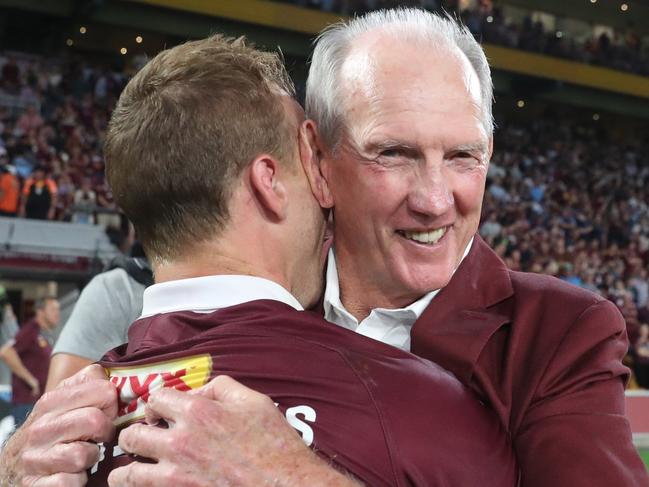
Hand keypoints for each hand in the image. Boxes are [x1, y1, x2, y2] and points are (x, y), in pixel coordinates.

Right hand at [0, 364, 117, 486]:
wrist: (12, 466)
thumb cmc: (51, 431)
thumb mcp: (64, 401)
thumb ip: (87, 383)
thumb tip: (111, 374)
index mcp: (51, 402)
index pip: (102, 390)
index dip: (113, 403)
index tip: (108, 412)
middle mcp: (39, 428)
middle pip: (94, 420)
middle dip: (106, 431)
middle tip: (99, 436)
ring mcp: (34, 458)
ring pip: (82, 455)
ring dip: (91, 458)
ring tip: (84, 455)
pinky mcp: (33, 484)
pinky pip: (69, 483)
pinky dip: (76, 482)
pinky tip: (72, 475)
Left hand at [109, 376, 358, 486]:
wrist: (285, 486)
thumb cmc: (274, 445)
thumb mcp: (253, 401)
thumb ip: (220, 387)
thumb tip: (198, 390)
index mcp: (198, 411)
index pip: (155, 398)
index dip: (157, 403)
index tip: (159, 411)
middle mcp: (180, 441)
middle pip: (132, 434)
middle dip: (135, 435)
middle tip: (143, 439)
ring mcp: (176, 475)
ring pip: (127, 473)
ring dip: (125, 470)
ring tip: (130, 469)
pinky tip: (145, 485)